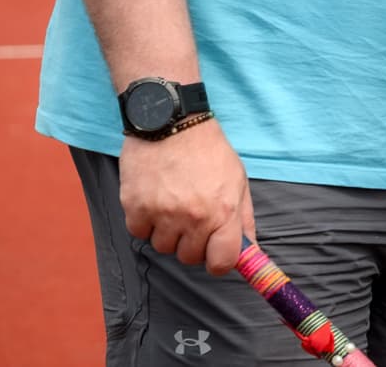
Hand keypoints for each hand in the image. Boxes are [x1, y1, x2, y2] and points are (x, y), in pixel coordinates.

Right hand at [118, 120, 254, 274]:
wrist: (171, 122)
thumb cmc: (208, 151)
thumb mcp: (237, 180)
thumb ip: (243, 219)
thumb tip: (250, 251)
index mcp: (223, 211)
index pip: (222, 263)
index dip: (219, 261)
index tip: (216, 253)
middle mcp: (193, 217)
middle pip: (190, 258)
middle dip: (193, 243)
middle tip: (193, 216)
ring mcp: (162, 214)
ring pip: (163, 247)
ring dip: (168, 232)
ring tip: (173, 202)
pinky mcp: (135, 208)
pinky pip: (139, 233)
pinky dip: (145, 222)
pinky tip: (154, 198)